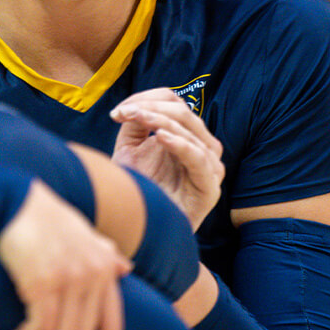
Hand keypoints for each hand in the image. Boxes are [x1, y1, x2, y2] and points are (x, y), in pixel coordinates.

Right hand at [0, 180, 129, 329]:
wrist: (14, 199)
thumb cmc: (45, 217)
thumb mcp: (83, 233)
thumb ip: (105, 253)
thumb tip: (126, 267)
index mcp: (104, 269)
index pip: (112, 327)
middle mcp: (92, 275)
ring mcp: (69, 278)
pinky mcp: (42, 281)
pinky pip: (38, 329)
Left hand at [111, 88, 224, 228]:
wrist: (143, 230)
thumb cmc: (139, 190)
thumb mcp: (130, 150)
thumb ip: (135, 125)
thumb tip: (132, 104)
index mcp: (187, 137)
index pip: (175, 104)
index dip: (148, 100)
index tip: (119, 111)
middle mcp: (202, 149)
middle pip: (183, 113)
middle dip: (151, 108)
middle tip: (125, 113)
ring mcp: (209, 168)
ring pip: (190, 131)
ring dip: (160, 121)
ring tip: (135, 119)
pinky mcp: (210, 188)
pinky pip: (199, 158)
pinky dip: (181, 144)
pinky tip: (160, 138)